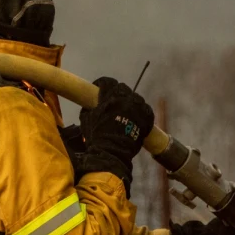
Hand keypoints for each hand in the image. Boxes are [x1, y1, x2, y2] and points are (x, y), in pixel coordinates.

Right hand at [75, 78, 153, 194]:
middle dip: (116, 93)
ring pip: (135, 98)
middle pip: (122, 88)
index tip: (99, 89)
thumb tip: (90, 103)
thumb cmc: (96, 137)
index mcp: (110, 96)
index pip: (107, 82)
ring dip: (129, 102)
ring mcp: (138, 107)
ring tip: (124, 111)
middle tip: (112, 102)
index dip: (102, 84)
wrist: (113, 152)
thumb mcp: (86, 118)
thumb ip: (90, 107)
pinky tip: (136, 117)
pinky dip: (141, 112)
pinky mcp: (147, 117)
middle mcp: (125, 98)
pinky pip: (145, 109)